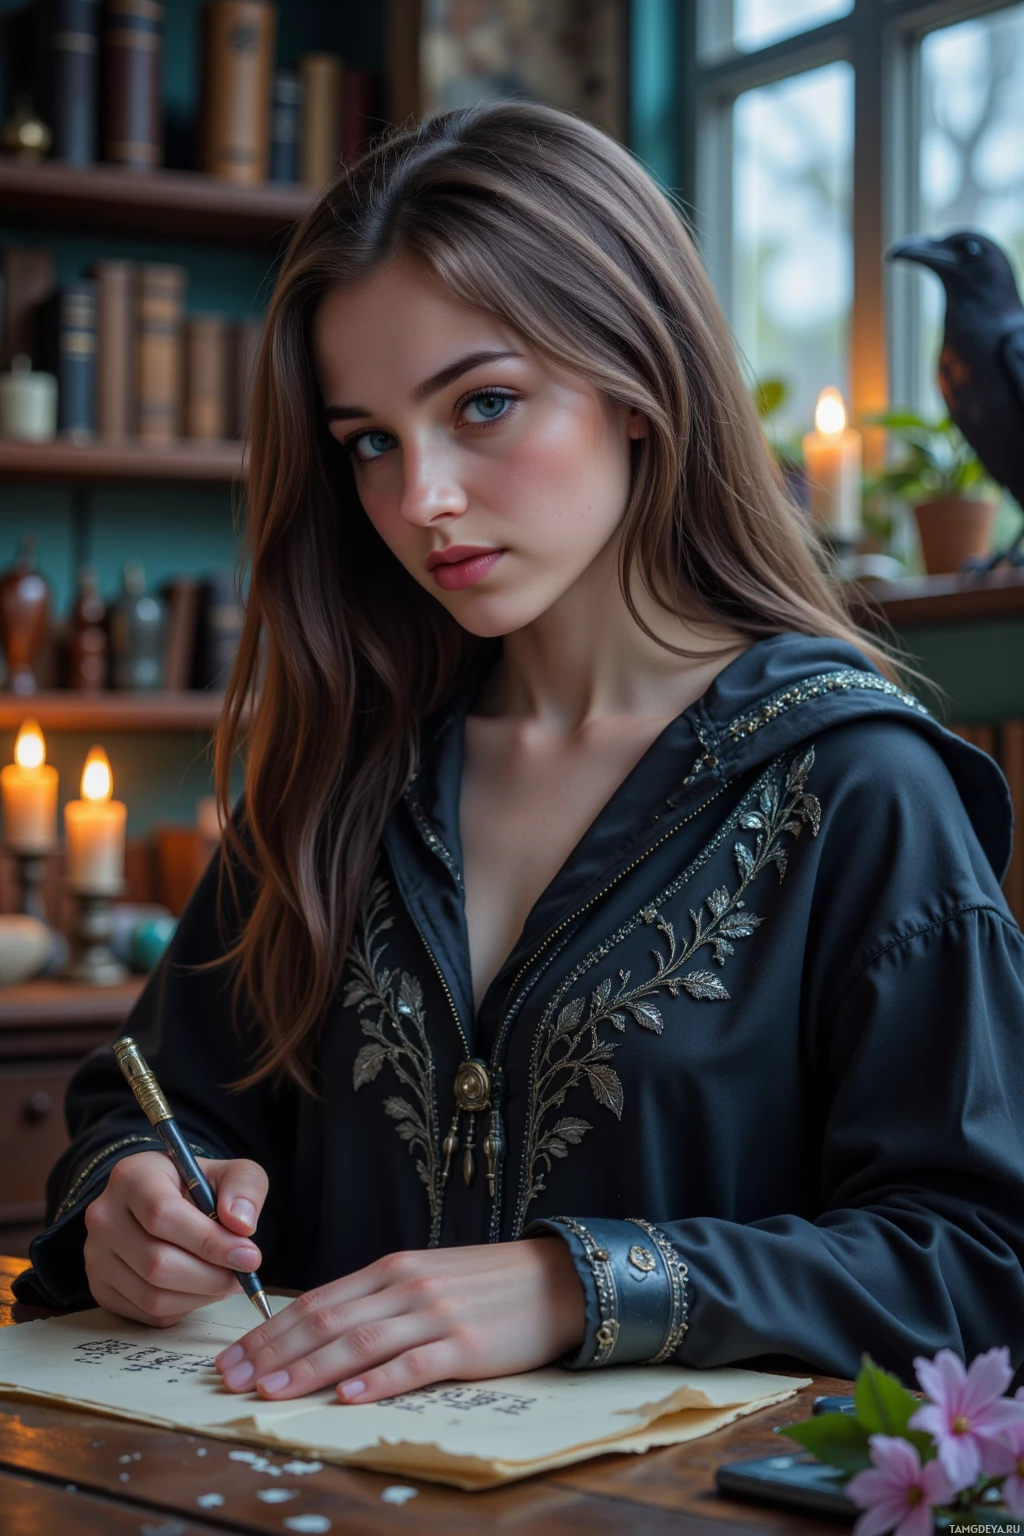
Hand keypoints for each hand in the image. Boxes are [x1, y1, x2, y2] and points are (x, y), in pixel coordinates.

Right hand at [83, 1151, 267, 1326]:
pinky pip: (148, 1314)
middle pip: (157, 1263)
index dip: (210, 1241)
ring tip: (225, 1278)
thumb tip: (242, 1225)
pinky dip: (185, 1307)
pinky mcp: (101, 1288)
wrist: (162, 1202)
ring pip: (153, 1295)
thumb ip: (245, 1188)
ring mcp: (97, 1256)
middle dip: (211, 1275)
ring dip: (201, 1295)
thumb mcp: (230, 1172)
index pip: (163, 1215)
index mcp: (131, 1176)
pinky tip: (201, 1287)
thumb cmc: (198, 1186)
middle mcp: (104, 1216)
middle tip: (243, 1273)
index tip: (249, 1255)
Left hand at [214, 1237, 584, 1402]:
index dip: (268, 1331)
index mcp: (391, 1269)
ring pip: (359, 1343)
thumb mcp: (425, 1277)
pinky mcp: (466, 1346)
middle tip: (231, 1380)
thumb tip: (321, 1329)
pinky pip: (413, 1364)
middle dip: (272, 1353)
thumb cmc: (486, 1284)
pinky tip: (347, 1397)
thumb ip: (378, 1299)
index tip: (231, 1357)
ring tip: (271, 1393)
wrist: (557, 1278)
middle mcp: (406, 1287)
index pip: (316, 1301)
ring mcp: (435, 1315)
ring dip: (309, 1370)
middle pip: (326, 1321)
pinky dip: (377, 1382)